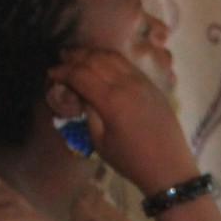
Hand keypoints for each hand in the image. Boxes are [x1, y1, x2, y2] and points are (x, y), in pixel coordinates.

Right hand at [58, 47, 198, 193]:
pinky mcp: (151, 85)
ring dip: (93, 53)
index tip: (51, 73)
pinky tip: (102, 62)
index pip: (81, 75)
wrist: (168, 167)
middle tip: (62, 58)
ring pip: (113, 56)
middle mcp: (127, 85)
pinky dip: (110, 58)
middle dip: (75, 56)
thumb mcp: (100, 141)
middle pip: (95, 60)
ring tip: (79, 56)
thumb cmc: (131, 160)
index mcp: (111, 101)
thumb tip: (81, 94)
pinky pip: (127, 64)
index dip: (63, 71)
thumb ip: (89, 113)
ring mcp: (142, 82)